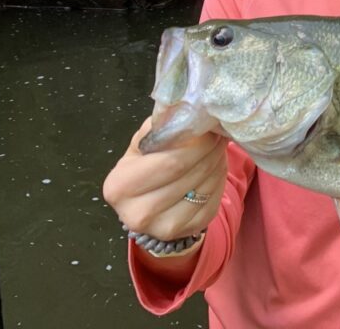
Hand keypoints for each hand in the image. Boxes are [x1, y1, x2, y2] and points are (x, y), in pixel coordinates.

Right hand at [103, 117, 227, 241]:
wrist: (149, 202)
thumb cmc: (145, 164)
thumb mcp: (144, 142)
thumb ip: (161, 126)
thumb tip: (189, 108)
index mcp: (120, 186)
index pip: (170, 162)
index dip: (196, 142)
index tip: (208, 127)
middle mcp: (137, 214)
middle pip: (189, 173)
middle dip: (210, 149)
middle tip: (219, 133)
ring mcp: (164, 228)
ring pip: (205, 186)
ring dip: (217, 162)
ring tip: (217, 147)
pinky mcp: (188, 231)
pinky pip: (213, 200)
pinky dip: (219, 180)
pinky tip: (215, 167)